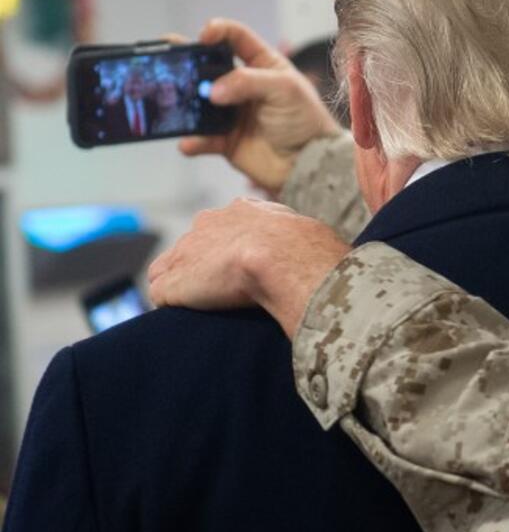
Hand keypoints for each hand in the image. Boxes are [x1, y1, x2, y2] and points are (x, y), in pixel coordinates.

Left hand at [149, 198, 350, 338]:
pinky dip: (174, 307)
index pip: (224, 229)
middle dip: (201, 267)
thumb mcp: (308, 236)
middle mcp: (208, 224)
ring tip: (205, 311)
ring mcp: (187, 253)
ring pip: (169, 271)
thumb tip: (323, 260)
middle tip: (224, 291)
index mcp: (241, 211)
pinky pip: (162, 296)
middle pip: (191, 247)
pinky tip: (194, 319)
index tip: (242, 271)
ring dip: (184, 289)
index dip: (229, 252)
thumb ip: (299, 243)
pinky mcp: (173, 284)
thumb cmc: (308, 251)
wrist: (286, 256)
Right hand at [178, 18, 342, 194]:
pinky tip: (189, 142)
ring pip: (198, 102)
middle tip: (167, 58)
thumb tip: (212, 90)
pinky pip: (202, 138)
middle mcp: (242, 86)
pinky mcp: (226, 140)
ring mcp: (232, 112)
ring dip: (183, 101)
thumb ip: (248, 82)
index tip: (204, 36)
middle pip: (207, 66)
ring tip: (171, 100)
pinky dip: (193, 140)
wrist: (310, 164)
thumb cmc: (306, 121)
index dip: (218, 31)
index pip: (235, 38)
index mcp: (262, 65)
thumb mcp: (285, 89)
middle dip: (186, 61)